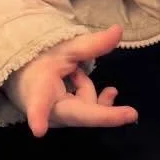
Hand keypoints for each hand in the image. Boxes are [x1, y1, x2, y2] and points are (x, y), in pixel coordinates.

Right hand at [6, 25, 137, 136]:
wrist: (27, 76)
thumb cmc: (42, 61)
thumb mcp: (65, 49)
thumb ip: (92, 44)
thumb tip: (119, 30)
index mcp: (39, 91)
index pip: (38, 105)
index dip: (38, 117)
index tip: (38, 130)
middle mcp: (48, 112)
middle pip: (81, 115)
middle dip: (105, 115)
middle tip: (132, 114)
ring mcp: (59, 120)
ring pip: (89, 109)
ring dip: (88, 89)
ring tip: (73, 73)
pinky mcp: (68, 121)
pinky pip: (89, 112)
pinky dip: (93, 96)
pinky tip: (98, 88)